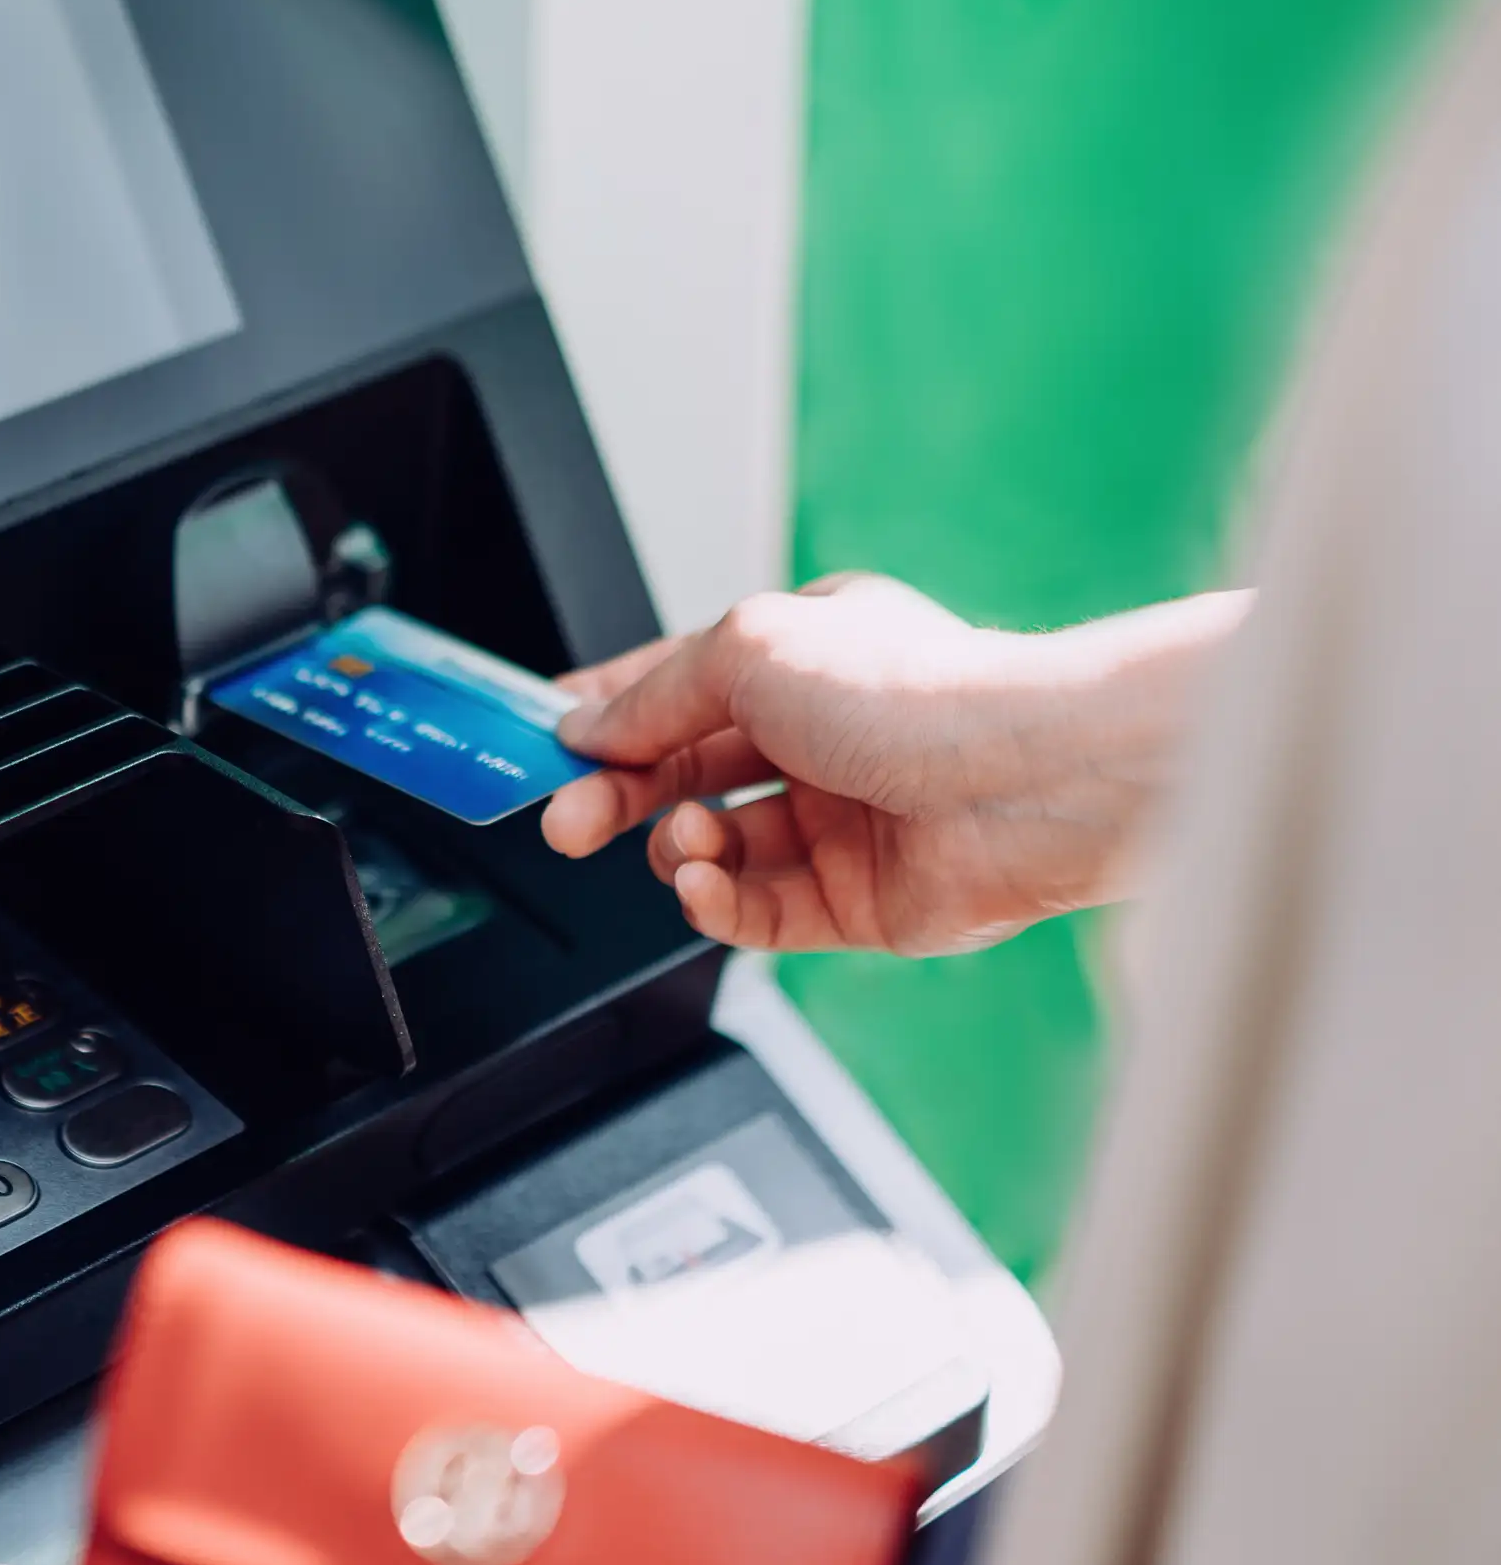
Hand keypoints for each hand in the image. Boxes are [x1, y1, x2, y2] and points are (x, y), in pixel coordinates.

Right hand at [539, 575, 1250, 954]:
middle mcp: (819, 741)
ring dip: (677, 850)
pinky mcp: (856, 904)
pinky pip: (755, 914)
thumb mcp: (746, 650)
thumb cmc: (915, 693)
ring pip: (713, 850)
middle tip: (562, 820)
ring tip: (685, 840)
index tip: (538, 742)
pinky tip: (704, 886)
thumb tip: (588, 729)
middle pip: (682, 775)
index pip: (674, 688)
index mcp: (799, 661)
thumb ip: (653, 695)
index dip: (604, 715)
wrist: (1026, 782)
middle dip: (614, 797)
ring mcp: (838, 824)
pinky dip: (717, 903)